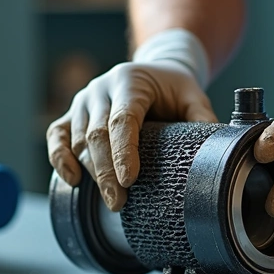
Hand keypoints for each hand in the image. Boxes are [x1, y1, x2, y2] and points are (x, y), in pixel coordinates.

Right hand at [47, 59, 215, 210]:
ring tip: (110, 200)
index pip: (121, 118)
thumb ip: (202, 119)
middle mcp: (100, 89)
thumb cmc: (171, 87)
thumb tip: (216, 151)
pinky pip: (57, 135)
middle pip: (96, 133)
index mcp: (129, 81)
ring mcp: (82, 101)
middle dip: (106, 171)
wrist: (152, 71)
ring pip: (77, 139)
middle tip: (119, 202)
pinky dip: (59, 158)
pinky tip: (72, 180)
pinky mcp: (71, 114)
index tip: (129, 180)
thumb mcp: (193, 96)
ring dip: (91, 171)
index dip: (123, 151)